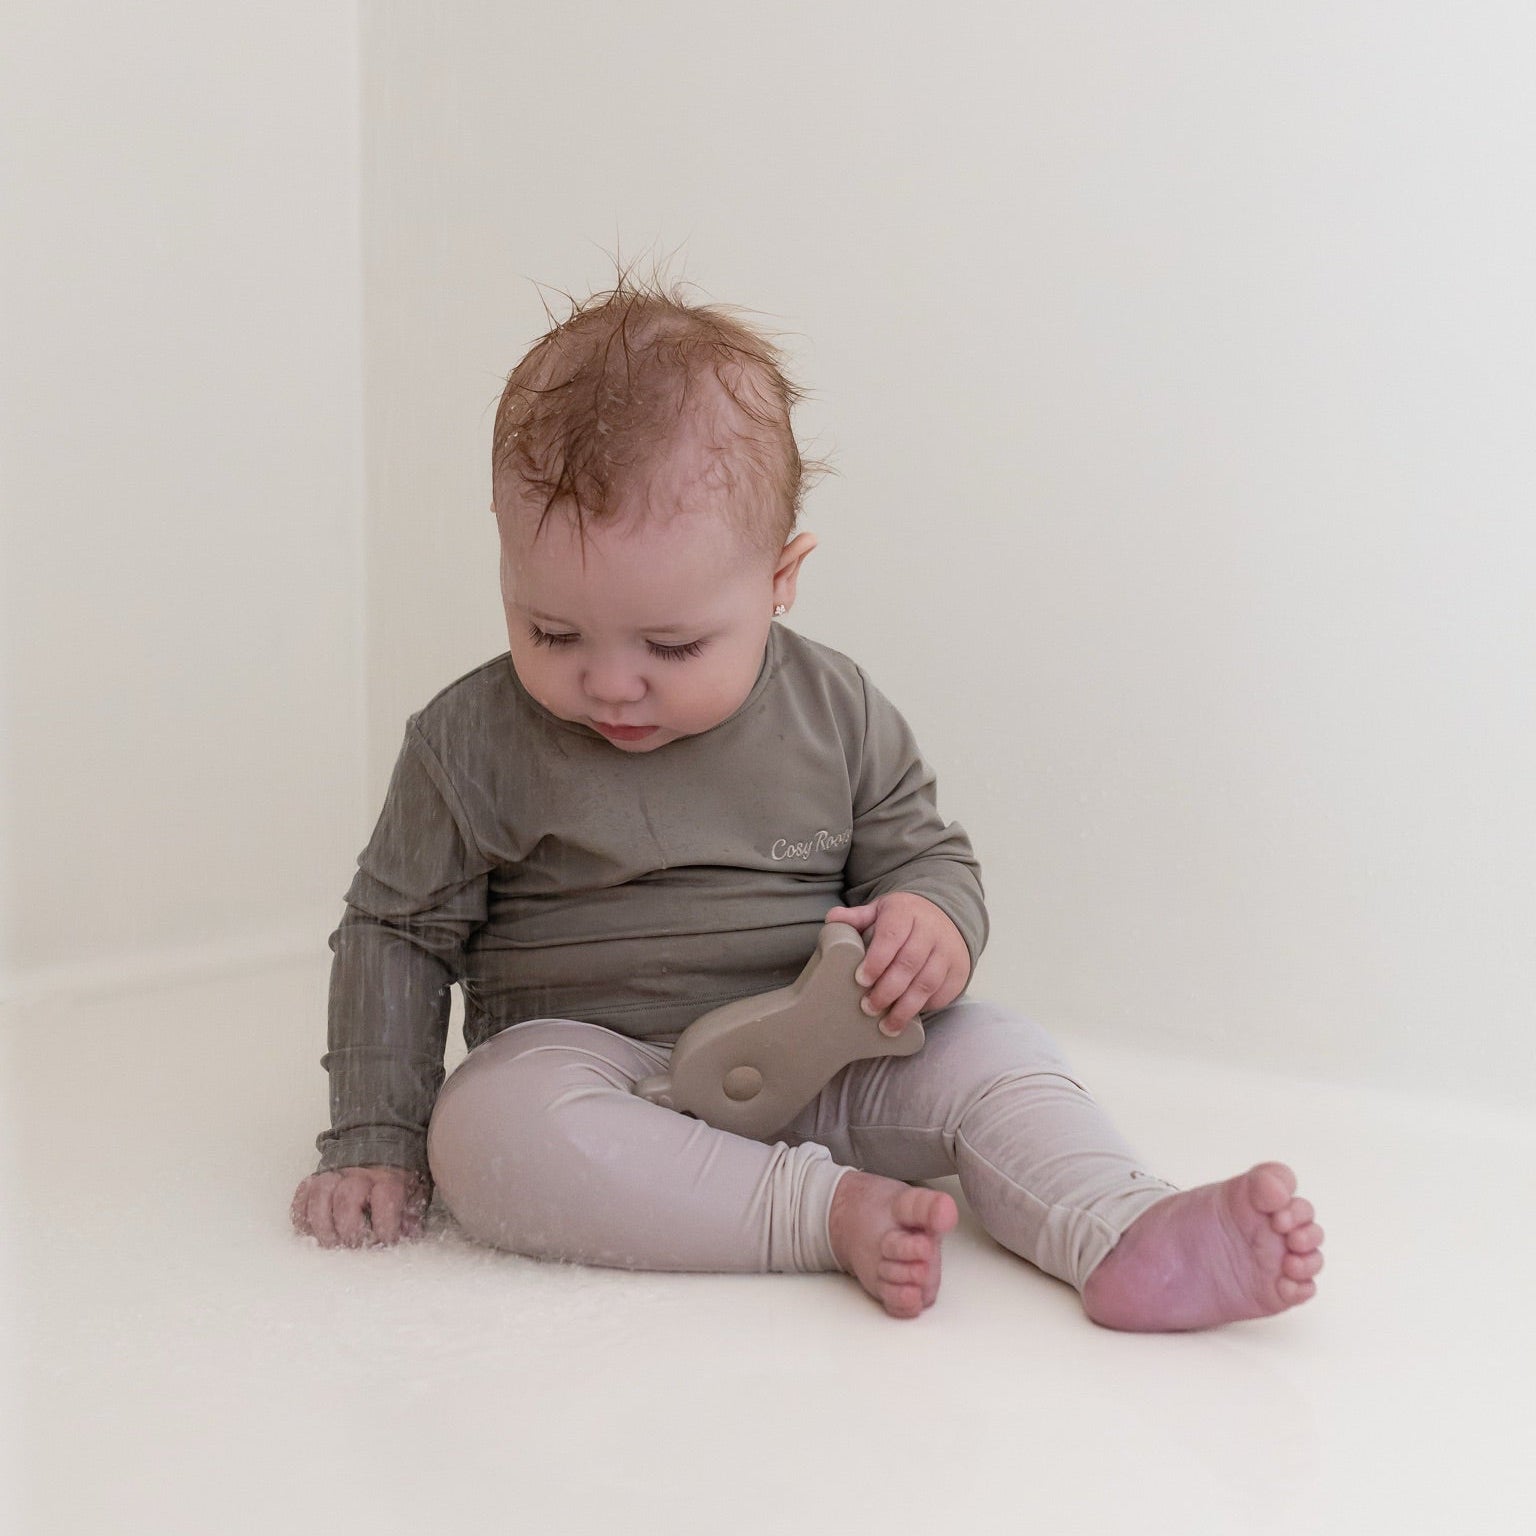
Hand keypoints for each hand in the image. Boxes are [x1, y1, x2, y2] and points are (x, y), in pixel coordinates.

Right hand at [290, 1164, 430, 1248]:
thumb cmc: (396, 1176)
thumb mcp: (414, 1190)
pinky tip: (310, 1232)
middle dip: (348, 1229)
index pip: (385, 1197)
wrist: (378, 1143)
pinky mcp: (316, 1178)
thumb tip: (409, 1235)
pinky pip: (302, 1195)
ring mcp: (334, 1174)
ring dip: (321, 1225)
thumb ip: (412, 1214)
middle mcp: (359, 1173)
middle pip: (347, 1198)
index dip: (385, 1224)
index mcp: (388, 1176)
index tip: (387, 1241)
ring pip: (320, 1195)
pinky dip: (302, 1216)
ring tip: (330, 1242)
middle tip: (353, 1246)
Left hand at [823, 891, 970, 1036]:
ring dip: (905, 1008)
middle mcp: (931, 931)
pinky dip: (924, 1008)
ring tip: (886, 1026)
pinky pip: (942, 993)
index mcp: (906, 913)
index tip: (860, 980)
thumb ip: (857, 917)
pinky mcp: (958, 971)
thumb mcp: (881, 911)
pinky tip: (907, 1017)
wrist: (946, 916)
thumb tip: (833, 920)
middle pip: (909, 964)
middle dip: (887, 990)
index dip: (876, 960)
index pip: (892, 936)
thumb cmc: (905, 918)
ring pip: (927, 983)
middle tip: (867, 1007)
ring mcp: (947, 952)